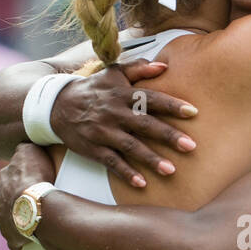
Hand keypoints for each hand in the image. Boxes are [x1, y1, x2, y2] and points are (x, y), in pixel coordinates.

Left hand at [0, 143, 56, 249]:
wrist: (36, 208)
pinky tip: (33, 244)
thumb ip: (23, 148)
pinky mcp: (12, 240)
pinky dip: (23, 242)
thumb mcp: (29, 152)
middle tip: (36, 202)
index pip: (8, 180)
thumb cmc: (34, 179)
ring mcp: (4, 223)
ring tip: (38, 222)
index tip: (33, 181)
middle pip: (7, 201)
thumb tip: (22, 147)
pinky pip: (18, 242)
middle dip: (17, 201)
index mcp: (1, 185)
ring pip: (11, 221)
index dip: (20, 180)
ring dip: (20, 221)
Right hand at [50, 59, 198, 187]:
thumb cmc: (93, 89)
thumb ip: (139, 68)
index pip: (151, 98)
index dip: (172, 105)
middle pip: (145, 124)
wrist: (56, 106)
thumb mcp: (113, 73)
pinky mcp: (94, 148)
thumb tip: (164, 65)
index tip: (193, 112)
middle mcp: (114, 113)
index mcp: (122, 94)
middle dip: (168, 135)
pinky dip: (126, 173)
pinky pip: (112, 162)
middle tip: (191, 145)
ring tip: (171, 170)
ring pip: (130, 146)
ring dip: (150, 158)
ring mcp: (103, 132)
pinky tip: (142, 183)